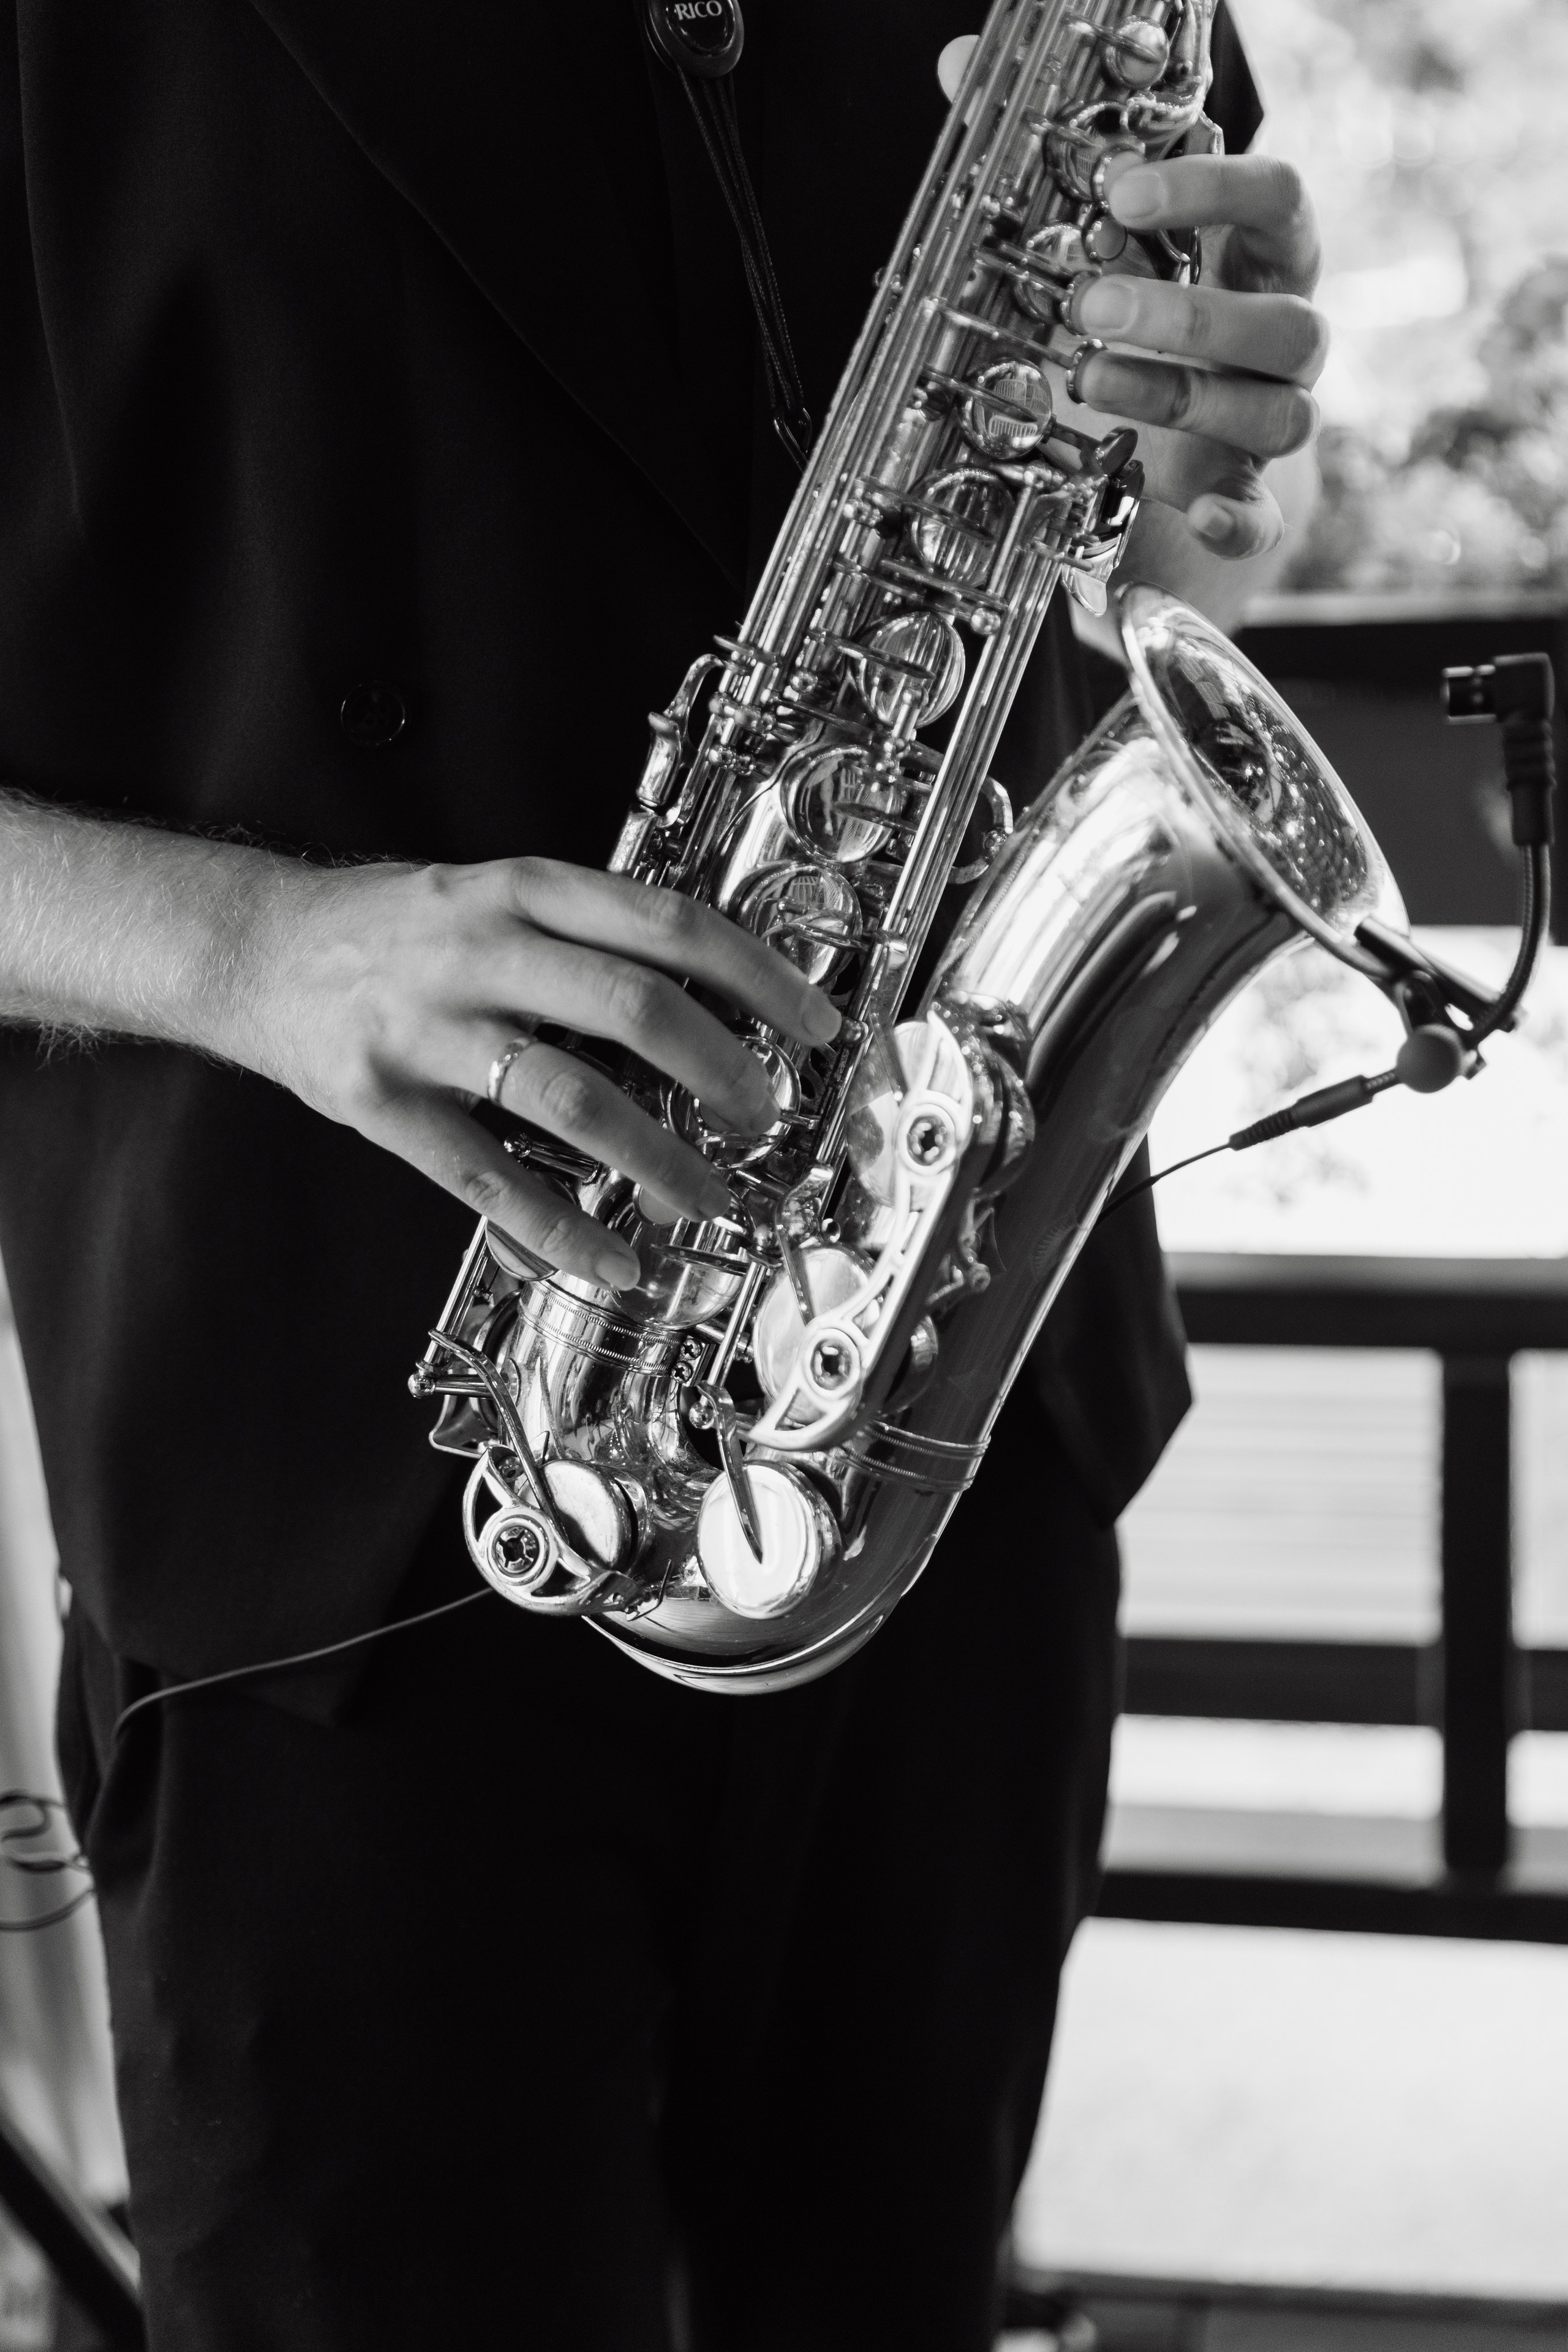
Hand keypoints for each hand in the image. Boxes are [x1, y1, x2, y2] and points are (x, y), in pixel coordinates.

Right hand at [241, 856, 839, 1289]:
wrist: (250, 949)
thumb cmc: (392, 929)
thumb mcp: (491, 893)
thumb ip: (585, 933)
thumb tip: (709, 994)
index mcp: (519, 888)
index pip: (664, 921)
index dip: (754, 974)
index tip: (815, 1025)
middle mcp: (476, 948)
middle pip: (630, 1004)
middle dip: (719, 1069)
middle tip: (765, 1116)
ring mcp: (425, 1027)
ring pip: (566, 1095)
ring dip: (654, 1157)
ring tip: (706, 1199)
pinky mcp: (381, 1102)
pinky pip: (484, 1177)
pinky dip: (555, 1229)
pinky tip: (609, 1261)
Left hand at [1071, 153, 1326, 559]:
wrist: (1170, 430)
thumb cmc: (1141, 308)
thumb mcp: (1101, 240)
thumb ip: (1048, 158)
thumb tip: (958, 60)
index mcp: (1265, 257)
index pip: (1277, 200)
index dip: (1210, 192)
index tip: (1120, 195)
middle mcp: (1286, 336)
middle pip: (1281, 321)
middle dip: (1183, 314)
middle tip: (1088, 305)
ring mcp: (1275, 417)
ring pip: (1273, 412)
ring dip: (1181, 397)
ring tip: (1090, 381)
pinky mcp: (1249, 493)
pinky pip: (1264, 517)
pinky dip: (1238, 521)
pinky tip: (1198, 516)